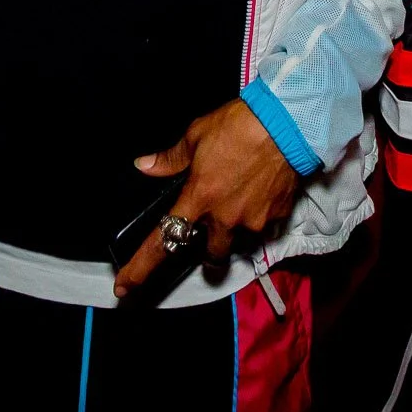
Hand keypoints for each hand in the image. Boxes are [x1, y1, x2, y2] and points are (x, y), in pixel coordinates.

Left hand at [113, 99, 300, 297]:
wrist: (286, 123)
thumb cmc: (238, 125)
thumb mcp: (197, 134)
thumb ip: (170, 158)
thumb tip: (144, 166)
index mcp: (198, 198)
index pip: (162, 241)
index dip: (140, 268)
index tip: (124, 288)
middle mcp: (224, 217)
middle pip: (212, 256)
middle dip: (210, 251)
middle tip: (214, 231)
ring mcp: (253, 221)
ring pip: (241, 242)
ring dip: (237, 231)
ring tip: (243, 203)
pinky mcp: (277, 216)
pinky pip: (266, 227)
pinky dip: (262, 216)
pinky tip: (263, 194)